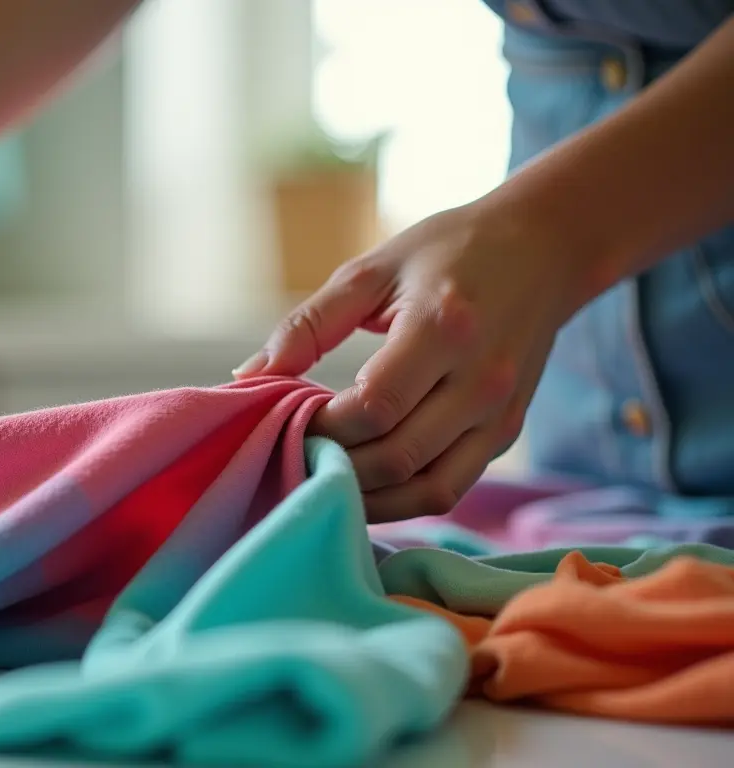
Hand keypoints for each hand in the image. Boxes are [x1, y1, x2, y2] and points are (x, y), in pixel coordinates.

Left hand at [235, 201, 586, 521]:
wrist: (543, 248)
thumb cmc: (447, 252)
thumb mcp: (371, 271)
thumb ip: (308, 325)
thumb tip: (246, 377)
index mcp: (444, 328)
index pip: (373, 407)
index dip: (322, 425)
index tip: (288, 417)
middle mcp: (481, 380)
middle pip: (396, 456)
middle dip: (336, 464)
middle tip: (294, 454)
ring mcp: (500, 414)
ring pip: (426, 489)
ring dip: (366, 497)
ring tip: (322, 478)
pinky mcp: (506, 434)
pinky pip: (450, 489)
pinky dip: (401, 500)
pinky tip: (364, 486)